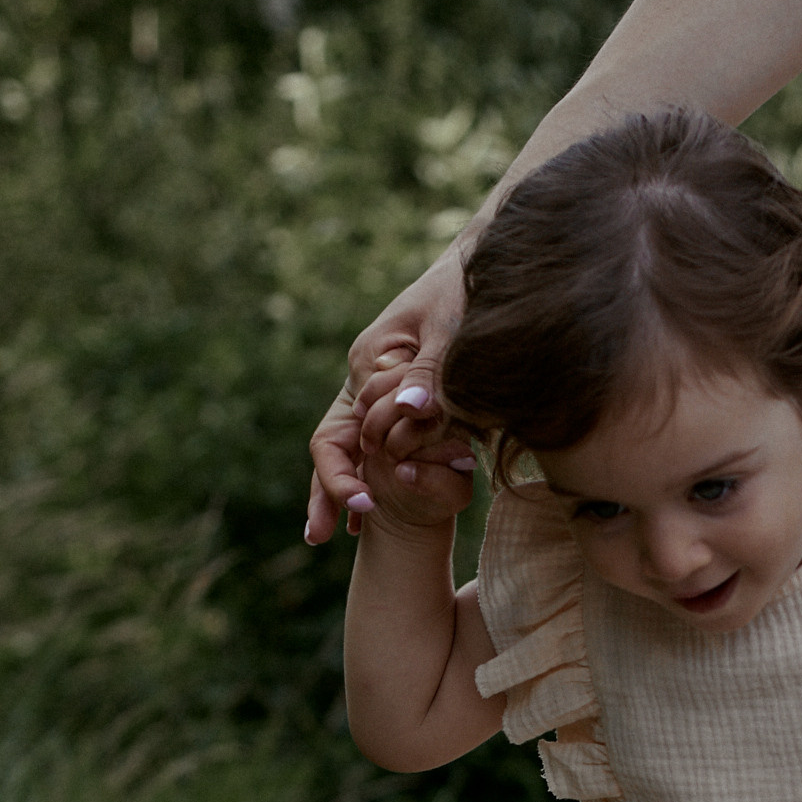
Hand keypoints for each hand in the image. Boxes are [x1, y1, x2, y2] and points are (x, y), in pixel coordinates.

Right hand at [305, 241, 470, 542]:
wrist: (481, 265)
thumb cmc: (467, 291)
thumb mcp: (453, 329)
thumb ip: (433, 372)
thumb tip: (411, 409)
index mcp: (367, 360)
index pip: (342, 429)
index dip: (349, 472)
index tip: (370, 505)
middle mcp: (363, 376)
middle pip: (331, 441)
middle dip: (325, 488)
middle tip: (321, 536)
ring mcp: (378, 386)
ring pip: (348, 445)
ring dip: (338, 486)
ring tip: (330, 535)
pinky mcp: (400, 393)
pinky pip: (375, 440)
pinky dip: (368, 473)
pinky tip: (367, 513)